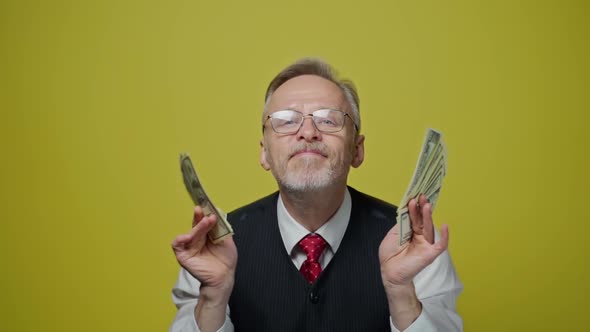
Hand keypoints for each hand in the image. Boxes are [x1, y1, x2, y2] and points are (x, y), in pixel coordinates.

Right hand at [171, 206, 237, 291]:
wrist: (224, 276)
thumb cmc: (226, 259)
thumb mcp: (226, 239)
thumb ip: (221, 227)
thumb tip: (218, 211)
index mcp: (206, 235)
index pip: (203, 221)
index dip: (204, 213)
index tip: (207, 205)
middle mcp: (197, 239)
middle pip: (195, 225)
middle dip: (201, 218)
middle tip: (209, 215)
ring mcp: (190, 247)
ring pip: (189, 233)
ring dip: (197, 227)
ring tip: (206, 223)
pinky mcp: (184, 256)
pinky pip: (177, 245)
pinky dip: (180, 239)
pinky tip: (188, 236)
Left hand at [378, 194, 448, 328]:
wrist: (390, 272)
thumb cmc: (389, 255)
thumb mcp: (392, 235)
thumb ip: (401, 224)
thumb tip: (407, 211)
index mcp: (410, 231)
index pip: (414, 216)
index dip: (414, 207)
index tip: (414, 195)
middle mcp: (419, 236)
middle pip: (422, 219)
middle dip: (421, 207)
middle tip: (421, 196)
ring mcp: (425, 244)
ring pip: (429, 227)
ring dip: (428, 216)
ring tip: (425, 204)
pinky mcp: (430, 253)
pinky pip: (440, 245)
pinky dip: (445, 236)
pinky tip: (445, 226)